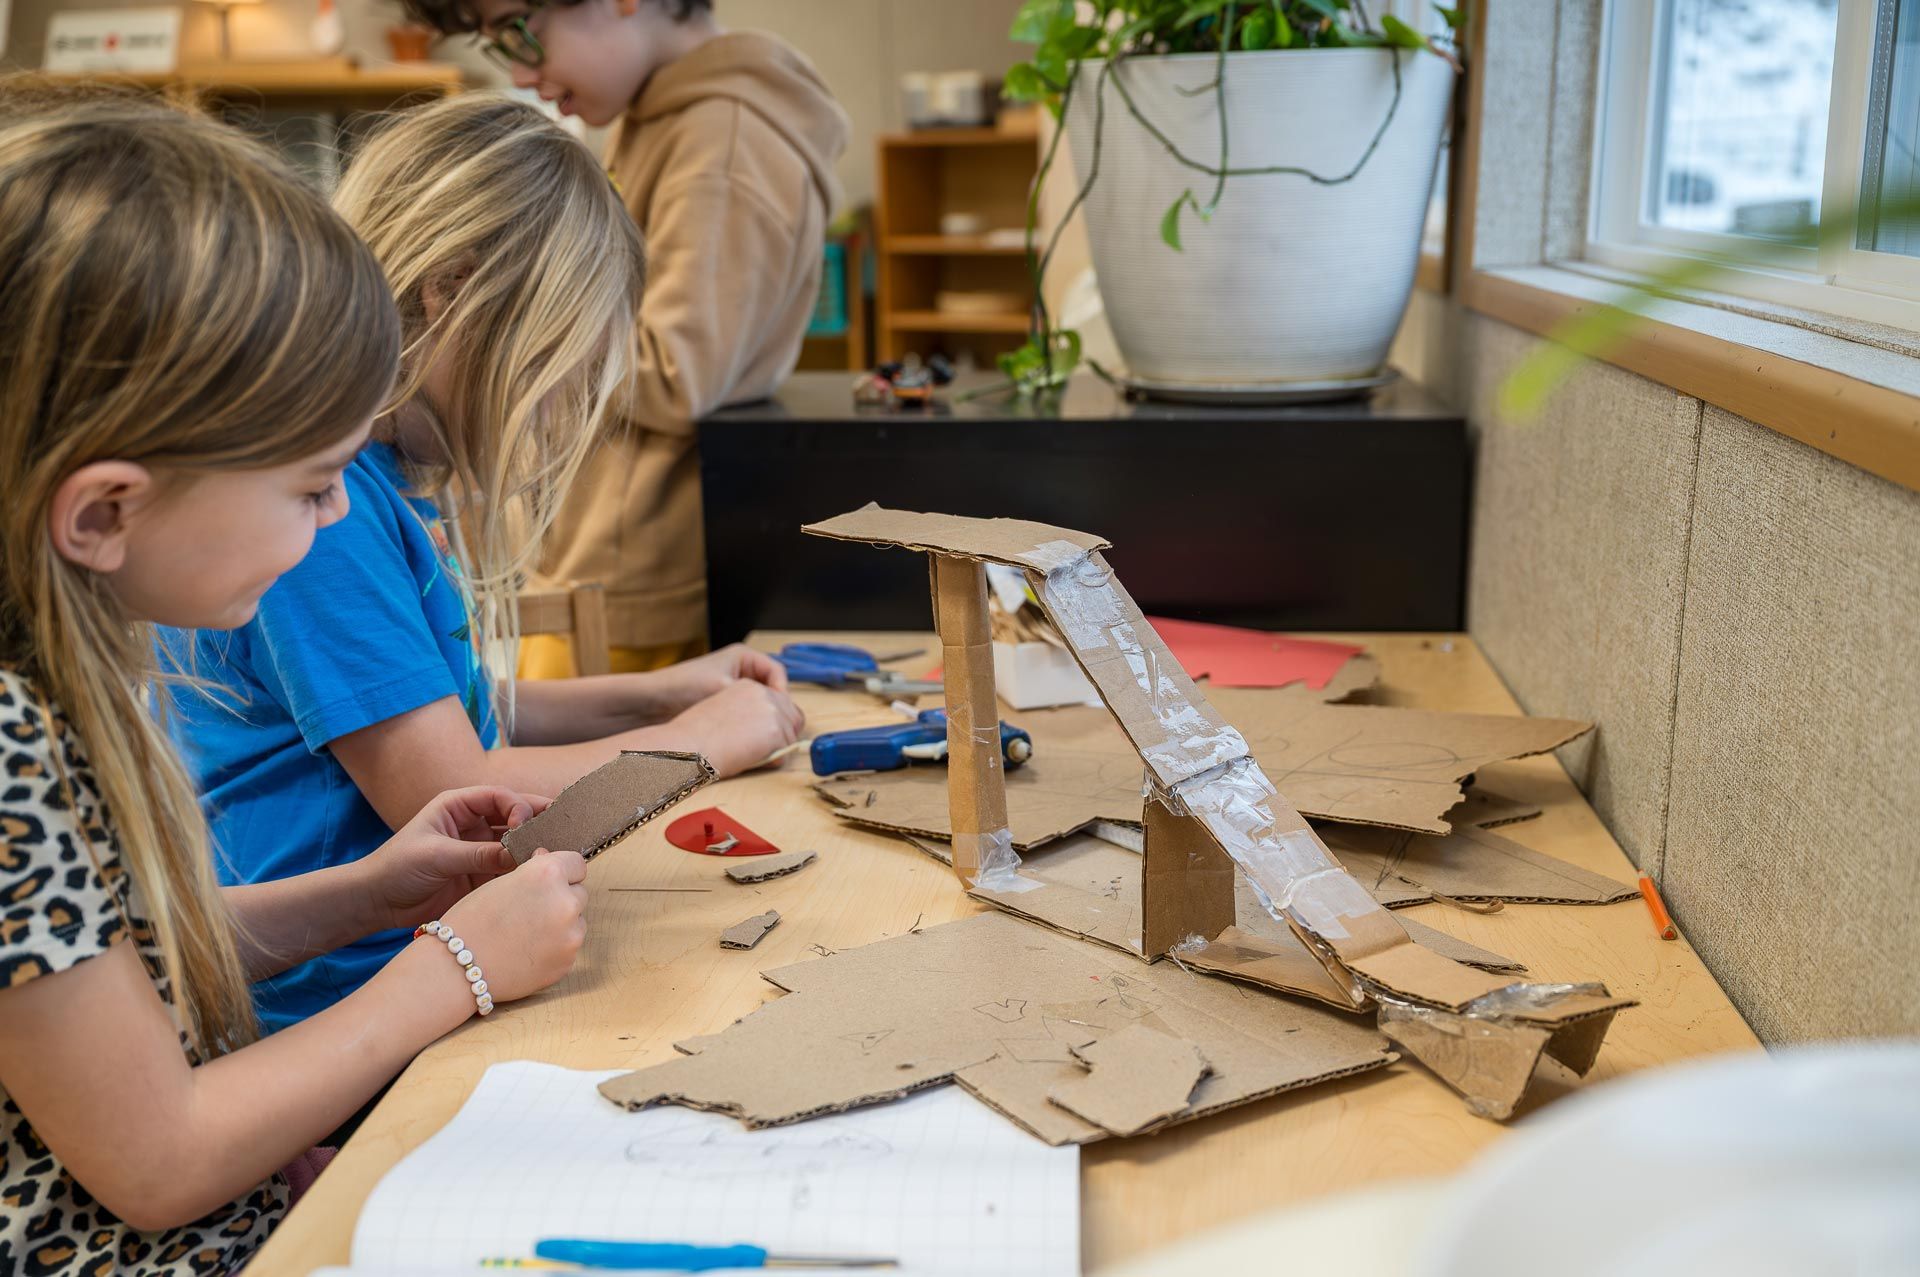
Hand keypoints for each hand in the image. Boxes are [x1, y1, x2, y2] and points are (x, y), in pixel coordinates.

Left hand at [360, 786, 549, 931]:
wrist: (377, 902)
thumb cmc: (397, 868)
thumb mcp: (437, 856)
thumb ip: (478, 854)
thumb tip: (518, 857)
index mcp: (458, 806)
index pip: (499, 796)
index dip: (518, 806)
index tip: (525, 826)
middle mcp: (473, 824)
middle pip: (514, 816)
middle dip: (538, 821)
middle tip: (565, 828)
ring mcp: (479, 849)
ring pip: (516, 843)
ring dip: (535, 847)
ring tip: (560, 852)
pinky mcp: (482, 874)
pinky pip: (509, 869)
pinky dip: (525, 871)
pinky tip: (542, 874)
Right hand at [438, 849, 587, 1004]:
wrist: (455, 970)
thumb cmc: (470, 921)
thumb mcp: (500, 882)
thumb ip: (532, 871)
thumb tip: (549, 858)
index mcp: (548, 874)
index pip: (576, 863)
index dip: (562, 870)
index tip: (551, 879)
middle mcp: (566, 902)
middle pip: (579, 893)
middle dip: (561, 898)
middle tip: (532, 910)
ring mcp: (570, 935)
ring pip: (577, 922)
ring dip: (560, 924)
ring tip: (526, 934)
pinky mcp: (567, 962)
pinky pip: (569, 948)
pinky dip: (554, 948)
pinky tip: (526, 952)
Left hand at [648, 644, 789, 716]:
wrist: (652, 701)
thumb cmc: (684, 686)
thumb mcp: (722, 688)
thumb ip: (751, 698)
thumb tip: (776, 713)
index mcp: (743, 656)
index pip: (777, 673)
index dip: (781, 692)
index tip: (780, 711)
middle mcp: (740, 669)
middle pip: (770, 689)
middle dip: (773, 706)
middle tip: (776, 724)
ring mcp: (732, 686)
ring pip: (759, 702)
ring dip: (761, 716)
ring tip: (762, 730)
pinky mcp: (724, 703)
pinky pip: (745, 711)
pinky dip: (749, 721)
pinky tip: (747, 733)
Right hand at [666, 679, 805, 776]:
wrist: (687, 745)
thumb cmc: (694, 734)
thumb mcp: (721, 709)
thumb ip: (745, 712)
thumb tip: (762, 730)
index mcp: (748, 685)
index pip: (779, 700)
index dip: (777, 720)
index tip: (767, 734)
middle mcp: (763, 693)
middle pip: (793, 716)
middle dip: (784, 735)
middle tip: (767, 750)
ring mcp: (772, 711)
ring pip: (790, 735)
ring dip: (777, 749)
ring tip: (751, 755)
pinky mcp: (776, 731)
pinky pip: (786, 752)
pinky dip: (773, 761)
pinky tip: (752, 761)